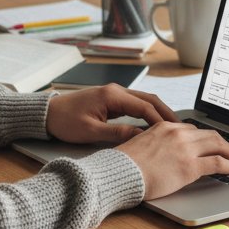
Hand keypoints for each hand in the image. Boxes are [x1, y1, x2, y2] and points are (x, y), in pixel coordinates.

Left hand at [45, 84, 176, 144]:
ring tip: (172, 127)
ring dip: (158, 112)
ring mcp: (114, 94)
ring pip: (144, 101)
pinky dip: (148, 113)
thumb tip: (141, 137)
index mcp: (112, 96)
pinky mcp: (111, 100)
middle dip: (166, 113)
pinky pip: (135, 104)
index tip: (173, 132)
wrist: (47, 114)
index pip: (144, 106)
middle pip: (149, 100)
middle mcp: (116, 91)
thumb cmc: (65, 121)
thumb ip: (118, 133)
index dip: (160, 120)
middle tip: (181, 128)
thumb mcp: (91, 132)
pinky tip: (154, 124)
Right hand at [117, 122, 228, 200]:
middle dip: (223, 143)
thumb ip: (158, 145)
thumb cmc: (124, 165)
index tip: (211, 145)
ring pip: (218, 145)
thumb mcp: (142, 145)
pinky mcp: (191, 166)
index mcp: (165, 126)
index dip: (205, 139)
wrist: (119, 173)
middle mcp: (178, 133)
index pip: (193, 129)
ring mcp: (186, 149)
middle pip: (210, 134)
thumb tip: (167, 154)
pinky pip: (219, 163)